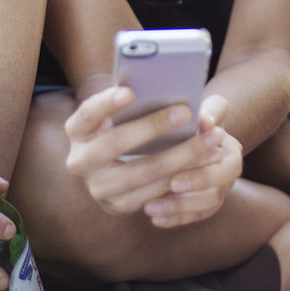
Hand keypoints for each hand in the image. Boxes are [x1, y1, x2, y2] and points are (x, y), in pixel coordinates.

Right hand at [64, 86, 228, 219]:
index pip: (88, 113)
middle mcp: (80, 161)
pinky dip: (186, 173)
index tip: (130, 91)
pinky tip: (208, 158)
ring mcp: (99, 187)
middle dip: (154, 126)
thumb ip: (134, 98)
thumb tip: (164, 85)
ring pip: (145, 171)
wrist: (113, 169)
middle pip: (116, 143)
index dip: (106, 103)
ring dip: (184, 154)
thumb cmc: (122, 125)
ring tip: (212, 138)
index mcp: (77, 130)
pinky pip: (157, 190)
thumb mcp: (119, 112)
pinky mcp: (120, 205)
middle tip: (186, 112)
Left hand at [142, 94, 241, 227]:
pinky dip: (174, 219)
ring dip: (176, 210)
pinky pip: (193, 216)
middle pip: (215, 192)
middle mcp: (228, 175)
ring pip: (203, 208)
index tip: (174, 178)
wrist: (196, 130)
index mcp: (230, 152)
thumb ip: (208, 111)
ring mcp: (217, 191)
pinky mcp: (204, 204)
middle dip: (186, 197)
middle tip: (161, 193)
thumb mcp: (206, 108)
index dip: (202, 175)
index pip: (224, 168)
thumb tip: (203, 120)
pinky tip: (153, 218)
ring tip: (148, 208)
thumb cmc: (198, 116)